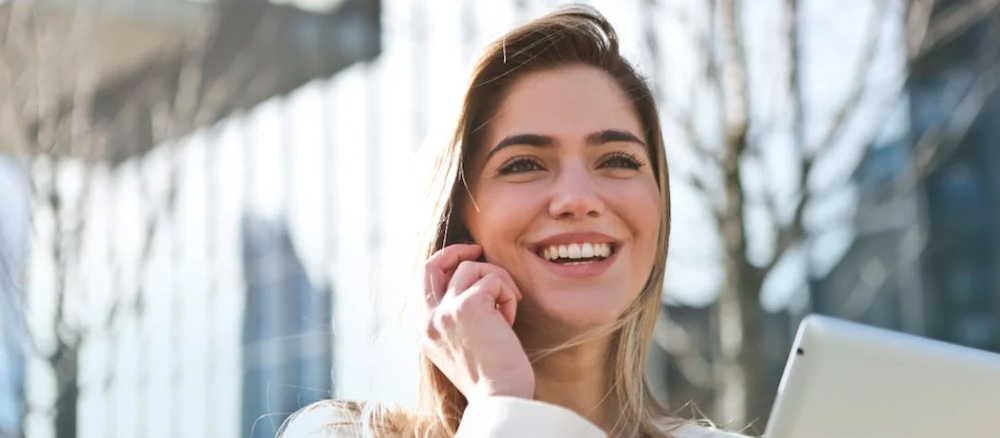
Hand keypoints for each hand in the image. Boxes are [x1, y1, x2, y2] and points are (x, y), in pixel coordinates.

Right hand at [421, 244, 534, 400]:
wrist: (500, 397)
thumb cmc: (492, 378)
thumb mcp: (464, 347)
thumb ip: (459, 320)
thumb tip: (475, 287)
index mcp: (426, 332)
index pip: (425, 283)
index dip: (446, 265)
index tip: (468, 261)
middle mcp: (429, 320)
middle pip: (432, 264)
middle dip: (456, 250)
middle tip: (478, 249)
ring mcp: (445, 311)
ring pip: (472, 268)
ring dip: (497, 282)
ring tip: (507, 309)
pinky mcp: (468, 305)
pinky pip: (493, 280)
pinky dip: (508, 295)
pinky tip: (510, 320)